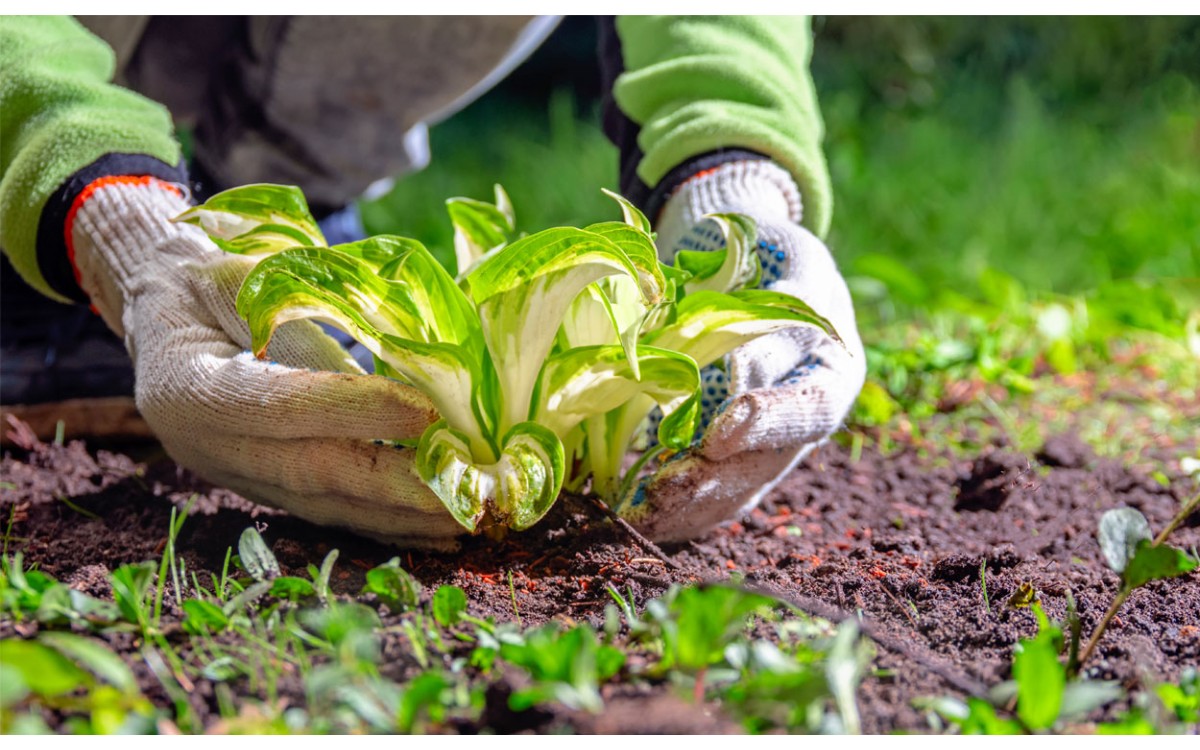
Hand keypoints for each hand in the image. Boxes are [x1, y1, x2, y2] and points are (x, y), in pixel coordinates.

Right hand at [69, 178, 463, 546]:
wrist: (164, 312)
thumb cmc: (209, 279)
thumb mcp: (240, 274)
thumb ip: (297, 315)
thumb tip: (385, 356)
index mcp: (187, 386)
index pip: (278, 406)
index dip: (353, 411)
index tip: (426, 412)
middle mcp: (207, 447)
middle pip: (311, 471)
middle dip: (395, 485)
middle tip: (465, 488)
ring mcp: (238, 476)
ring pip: (327, 504)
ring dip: (403, 515)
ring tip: (469, 515)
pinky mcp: (267, 490)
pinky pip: (331, 513)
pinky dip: (389, 525)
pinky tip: (441, 535)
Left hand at [622, 161, 865, 541]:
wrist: (763, 275)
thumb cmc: (778, 261)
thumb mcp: (788, 267)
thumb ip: (775, 313)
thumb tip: (743, 367)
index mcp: (832, 376)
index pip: (806, 411)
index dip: (763, 427)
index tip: (717, 437)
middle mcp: (805, 426)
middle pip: (763, 467)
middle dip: (710, 483)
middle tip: (660, 491)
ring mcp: (772, 450)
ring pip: (734, 493)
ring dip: (687, 509)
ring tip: (639, 514)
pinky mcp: (736, 461)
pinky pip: (709, 495)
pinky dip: (675, 510)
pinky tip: (638, 515)